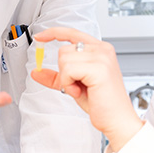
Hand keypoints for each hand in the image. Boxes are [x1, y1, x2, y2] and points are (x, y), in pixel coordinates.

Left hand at [30, 27, 142, 151]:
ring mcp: (102, 57)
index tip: (40, 37)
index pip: (72, 33)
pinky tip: (80, 91)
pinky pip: (68, 70)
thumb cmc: (101, 103)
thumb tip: (37, 71)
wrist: (116, 119)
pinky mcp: (99, 68)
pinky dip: (68, 84)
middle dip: (63, 71)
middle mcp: (102, 50)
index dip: (53, 33)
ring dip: (66, 79)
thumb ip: (57, 76)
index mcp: (100, 49)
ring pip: (64, 59)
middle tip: (77, 86)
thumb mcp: (74, 85)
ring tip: (81, 89)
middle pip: (63, 50)